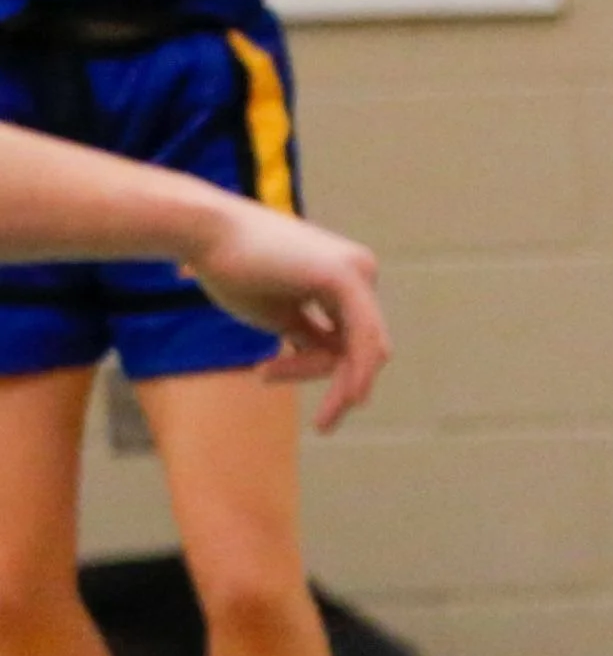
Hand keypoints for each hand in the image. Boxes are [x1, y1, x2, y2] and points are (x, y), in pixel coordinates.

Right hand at [181, 202, 390, 430]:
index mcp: (346, 280)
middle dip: (338, 385)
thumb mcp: (280, 315)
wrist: (204, 234)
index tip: (263, 374)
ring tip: (309, 409)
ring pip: (365, 350)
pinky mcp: (344, 277)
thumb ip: (311, 337)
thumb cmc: (233, 270)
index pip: (350, 340)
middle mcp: (360, 271)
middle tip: (317, 421)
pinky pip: (363, 338)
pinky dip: (357, 373)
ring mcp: (357, 271)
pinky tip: (350, 400)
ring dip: (340, 387)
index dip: (314, 368)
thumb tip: (337, 367)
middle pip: (364, 348)